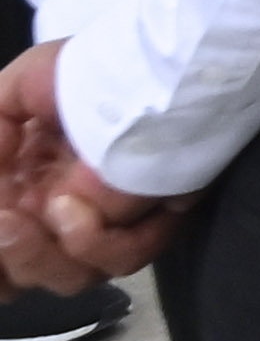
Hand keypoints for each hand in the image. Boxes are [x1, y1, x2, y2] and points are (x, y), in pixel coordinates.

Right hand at [0, 44, 184, 295]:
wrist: (162, 63)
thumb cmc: (89, 73)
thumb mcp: (20, 88)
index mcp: (17, 195)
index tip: (0, 217)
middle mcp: (53, 222)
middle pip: (17, 278)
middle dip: (8, 256)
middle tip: (8, 221)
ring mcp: (101, 231)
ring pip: (67, 277)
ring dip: (44, 254)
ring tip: (54, 207)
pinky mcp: (148, 228)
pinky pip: (120, 260)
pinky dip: (98, 245)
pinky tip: (82, 212)